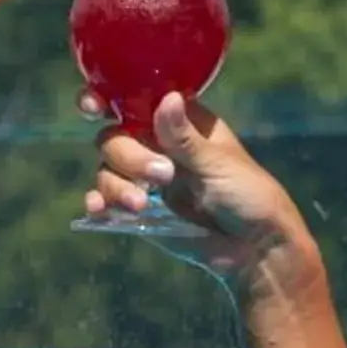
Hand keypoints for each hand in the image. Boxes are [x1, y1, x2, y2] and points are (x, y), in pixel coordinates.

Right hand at [84, 91, 312, 284]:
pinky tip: (99, 211)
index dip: (108, 98)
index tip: (92, 106)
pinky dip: (99, 202)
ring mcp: (146, 177)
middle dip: (128, 156)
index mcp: (181, 122)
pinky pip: (107, 199)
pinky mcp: (138, 209)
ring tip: (141, 206)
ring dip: (116, 185)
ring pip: (108, 169)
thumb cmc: (249, 196)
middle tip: (163, 176)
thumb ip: (185, 139)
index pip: (136, 100)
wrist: (253, 249)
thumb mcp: (219, 165)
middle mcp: (158, 144)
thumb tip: (167, 98)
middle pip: (115, 137)